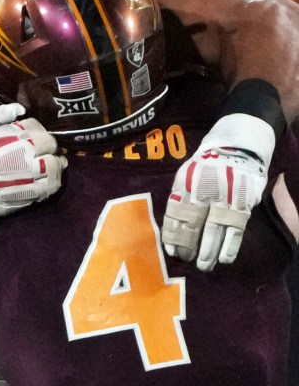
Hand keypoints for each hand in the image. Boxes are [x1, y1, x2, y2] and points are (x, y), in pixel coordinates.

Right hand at [0, 103, 66, 235]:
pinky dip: (53, 182)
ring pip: (55, 168)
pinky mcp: (30, 196)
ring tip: (53, 164)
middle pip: (51, 147)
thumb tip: (20, 109)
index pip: (39, 129)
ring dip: (56, 165)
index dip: (37, 131)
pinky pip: (50, 188)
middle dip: (50, 146)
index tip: (32, 135)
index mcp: (17, 138)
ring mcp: (31, 178)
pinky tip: (47, 179)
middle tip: (46, 149)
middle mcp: (28, 157)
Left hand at [161, 113, 273, 270]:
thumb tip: (171, 226)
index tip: (172, 252)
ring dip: (208, 251)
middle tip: (187, 261)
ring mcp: (224, 198)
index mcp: (185, 184)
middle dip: (189, 246)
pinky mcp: (242, 204)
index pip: (176, 214)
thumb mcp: (185, 175)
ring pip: (214, 230)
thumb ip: (179, 197)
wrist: (235, 148)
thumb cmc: (204, 166)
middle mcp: (203, 191)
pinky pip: (235, 229)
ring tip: (203, 265)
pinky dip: (230, 246)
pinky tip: (223, 259)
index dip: (173, 235)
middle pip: (193, 225)